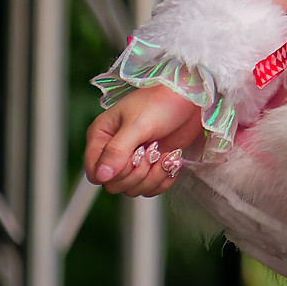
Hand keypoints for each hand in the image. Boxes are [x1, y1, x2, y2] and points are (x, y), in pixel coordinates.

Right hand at [84, 87, 203, 196]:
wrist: (191, 97)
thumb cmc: (162, 101)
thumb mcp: (138, 124)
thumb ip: (117, 151)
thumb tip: (101, 176)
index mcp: (102, 137)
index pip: (95, 172)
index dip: (115, 173)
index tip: (133, 157)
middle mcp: (114, 151)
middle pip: (115, 184)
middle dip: (137, 174)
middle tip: (151, 152)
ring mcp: (134, 159)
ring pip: (133, 188)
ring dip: (152, 177)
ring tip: (163, 154)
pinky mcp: (152, 165)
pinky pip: (150, 187)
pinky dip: (163, 179)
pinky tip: (170, 161)